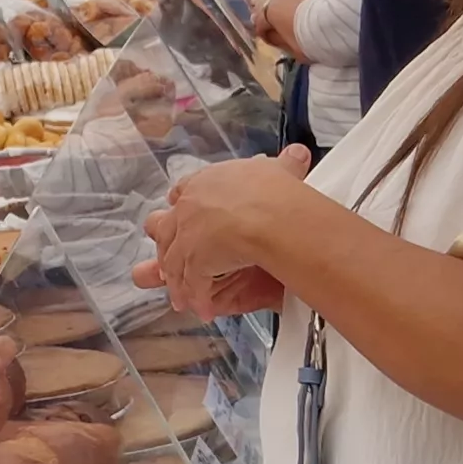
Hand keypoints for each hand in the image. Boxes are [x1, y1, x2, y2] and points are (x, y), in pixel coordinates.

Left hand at [139, 148, 312, 309]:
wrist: (273, 216)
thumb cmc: (279, 192)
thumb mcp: (282, 172)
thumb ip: (286, 166)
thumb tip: (298, 153)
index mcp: (204, 184)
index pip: (182, 193)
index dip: (181, 206)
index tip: (180, 215)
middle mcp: (188, 208)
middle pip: (163, 229)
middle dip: (165, 246)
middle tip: (167, 264)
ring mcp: (187, 236)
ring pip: (173, 262)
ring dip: (179, 282)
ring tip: (183, 298)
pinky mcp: (195, 262)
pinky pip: (193, 285)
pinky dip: (198, 299)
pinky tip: (204, 310)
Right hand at [252, 0, 305, 54]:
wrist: (331, 22)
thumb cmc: (305, 37)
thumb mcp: (290, 47)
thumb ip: (278, 42)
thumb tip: (272, 38)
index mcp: (269, 13)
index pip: (259, 24)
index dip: (264, 35)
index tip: (271, 42)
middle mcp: (277, 0)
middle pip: (270, 12)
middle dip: (274, 22)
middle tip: (280, 34)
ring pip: (283, 5)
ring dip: (285, 15)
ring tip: (293, 26)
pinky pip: (294, 3)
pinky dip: (296, 11)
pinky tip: (303, 19)